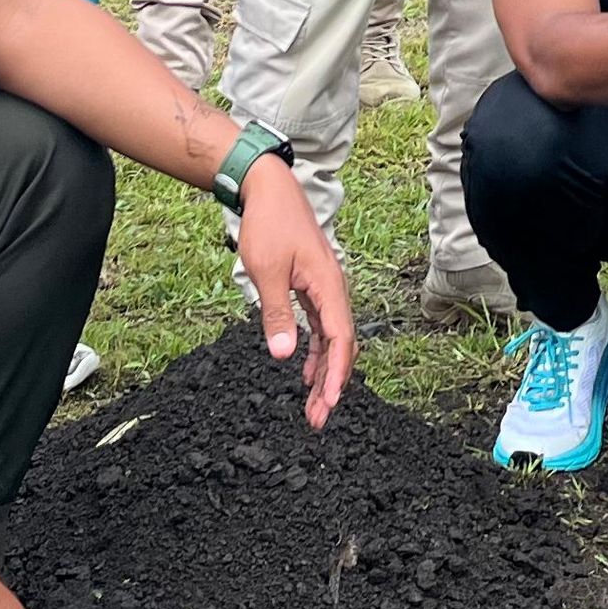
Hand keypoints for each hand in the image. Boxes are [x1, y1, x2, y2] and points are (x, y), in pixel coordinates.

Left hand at [230, 158, 353, 428]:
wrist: (270, 190)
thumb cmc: (269, 225)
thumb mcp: (266, 272)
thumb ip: (276, 314)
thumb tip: (282, 355)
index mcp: (328, 286)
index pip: (340, 339)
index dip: (337, 374)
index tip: (329, 403)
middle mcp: (333, 290)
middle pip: (341, 345)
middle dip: (332, 384)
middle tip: (318, 418)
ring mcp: (325, 289)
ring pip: (332, 339)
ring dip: (324, 372)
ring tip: (313, 406)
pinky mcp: (313, 287)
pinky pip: (322, 327)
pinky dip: (317, 352)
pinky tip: (305, 372)